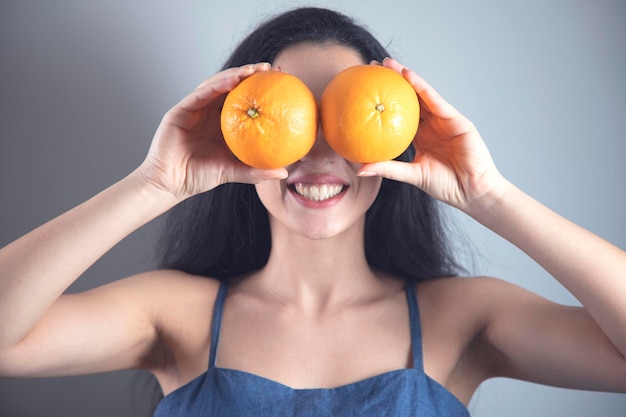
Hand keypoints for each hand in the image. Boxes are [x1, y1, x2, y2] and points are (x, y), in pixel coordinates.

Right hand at [139, 63, 287, 200]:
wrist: (170, 183)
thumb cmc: (199, 177)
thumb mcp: (233, 172)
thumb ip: (256, 171)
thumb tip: (283, 173)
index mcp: (222, 122)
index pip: (244, 99)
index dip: (260, 89)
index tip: (280, 83)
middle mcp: (209, 111)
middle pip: (231, 86)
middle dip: (251, 74)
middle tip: (271, 69)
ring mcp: (195, 108)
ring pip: (217, 84)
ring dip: (236, 74)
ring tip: (254, 70)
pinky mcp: (181, 110)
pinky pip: (201, 93)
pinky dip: (217, 85)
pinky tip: (233, 80)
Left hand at [359, 58, 504, 211]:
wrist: (472, 191)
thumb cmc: (445, 185)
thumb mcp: (412, 174)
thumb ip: (387, 169)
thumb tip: (359, 170)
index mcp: (420, 136)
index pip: (398, 114)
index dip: (383, 101)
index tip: (364, 90)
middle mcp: (430, 124)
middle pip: (408, 98)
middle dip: (391, 82)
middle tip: (371, 67)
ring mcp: (443, 119)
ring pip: (421, 93)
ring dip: (404, 76)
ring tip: (387, 64)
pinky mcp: (455, 119)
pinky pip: (435, 99)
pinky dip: (422, 86)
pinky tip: (407, 75)